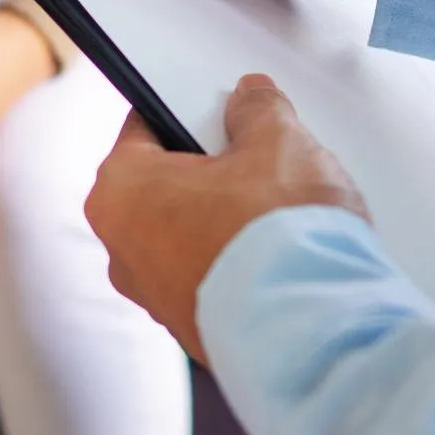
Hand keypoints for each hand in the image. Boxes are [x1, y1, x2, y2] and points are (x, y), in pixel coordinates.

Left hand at [85, 74, 368, 362]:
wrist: (314, 334)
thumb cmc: (275, 238)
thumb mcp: (275, 141)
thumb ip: (257, 110)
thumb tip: (250, 100)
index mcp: (119, 192)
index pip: (144, 127)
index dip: (187, 111)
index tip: (216, 108)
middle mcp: (123, 252)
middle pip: (166, 182)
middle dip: (211, 167)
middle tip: (258, 155)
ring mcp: (156, 298)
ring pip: (189, 231)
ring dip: (227, 215)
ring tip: (278, 206)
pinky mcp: (193, 331)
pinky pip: (211, 275)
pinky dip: (239, 260)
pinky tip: (280, 250)